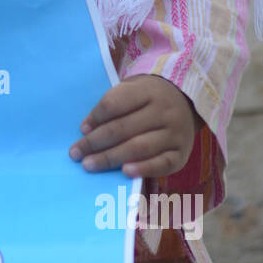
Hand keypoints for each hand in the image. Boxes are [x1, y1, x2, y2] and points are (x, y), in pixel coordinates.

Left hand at [68, 74, 202, 177]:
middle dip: (95, 143)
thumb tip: (87, 131)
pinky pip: (162, 164)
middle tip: (76, 153)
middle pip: (123, 128)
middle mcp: (164, 111)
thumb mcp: (131, 91)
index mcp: (148, 91)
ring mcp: (175, 133)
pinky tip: (124, 172)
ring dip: (110, 158)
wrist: (186, 102)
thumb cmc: (148, 99)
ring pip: (139, 147)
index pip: (115, 104)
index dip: (96, 117)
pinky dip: (143, 169)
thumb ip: (110, 106)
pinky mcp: (182, 154)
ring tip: (89, 165)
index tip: (81, 130)